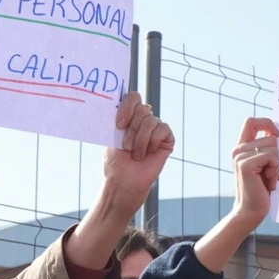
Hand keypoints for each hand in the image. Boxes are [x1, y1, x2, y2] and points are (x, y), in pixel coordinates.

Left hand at [102, 91, 173, 215]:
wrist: (124, 181)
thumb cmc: (115, 161)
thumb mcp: (112, 136)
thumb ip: (118, 117)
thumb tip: (117, 100)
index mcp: (129, 116)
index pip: (132, 97)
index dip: (127, 106)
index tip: (119, 125)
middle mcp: (143, 120)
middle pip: (142, 108)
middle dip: (132, 129)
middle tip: (126, 146)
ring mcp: (155, 129)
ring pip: (151, 120)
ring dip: (140, 139)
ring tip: (136, 154)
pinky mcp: (167, 139)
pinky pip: (163, 129)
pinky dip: (153, 142)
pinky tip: (148, 153)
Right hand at [229, 117, 278, 225]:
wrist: (251, 211)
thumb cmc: (261, 189)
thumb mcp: (265, 165)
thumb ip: (267, 148)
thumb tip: (278, 132)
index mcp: (241, 147)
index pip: (251, 121)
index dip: (267, 123)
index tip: (278, 134)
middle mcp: (238, 150)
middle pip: (270, 136)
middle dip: (277, 155)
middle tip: (270, 173)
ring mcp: (240, 156)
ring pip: (273, 147)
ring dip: (276, 165)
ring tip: (268, 179)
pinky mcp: (245, 164)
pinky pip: (271, 157)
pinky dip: (275, 170)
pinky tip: (268, 183)